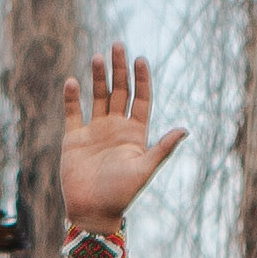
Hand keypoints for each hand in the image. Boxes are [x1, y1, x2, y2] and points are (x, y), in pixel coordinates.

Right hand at [59, 42, 182, 229]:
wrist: (92, 212)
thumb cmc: (121, 194)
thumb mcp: (144, 169)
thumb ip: (161, 148)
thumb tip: (185, 130)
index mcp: (135, 134)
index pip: (141, 99)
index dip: (142, 79)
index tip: (141, 59)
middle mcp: (116, 128)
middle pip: (120, 92)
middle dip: (119, 69)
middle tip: (118, 45)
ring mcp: (95, 131)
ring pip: (98, 97)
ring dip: (98, 77)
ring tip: (98, 57)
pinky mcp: (74, 138)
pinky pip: (72, 113)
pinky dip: (71, 98)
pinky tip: (72, 81)